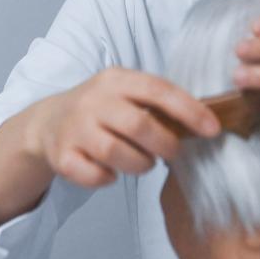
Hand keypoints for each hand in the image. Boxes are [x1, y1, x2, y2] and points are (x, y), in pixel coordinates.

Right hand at [25, 66, 219, 187]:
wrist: (48, 122)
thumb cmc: (101, 109)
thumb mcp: (125, 92)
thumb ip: (156, 102)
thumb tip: (205, 121)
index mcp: (115, 80)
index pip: (158, 90)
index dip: (189, 110)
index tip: (212, 129)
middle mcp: (93, 101)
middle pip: (139, 125)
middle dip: (166, 144)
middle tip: (174, 152)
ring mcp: (75, 128)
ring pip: (116, 153)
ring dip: (141, 164)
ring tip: (145, 163)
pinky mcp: (62, 156)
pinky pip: (95, 175)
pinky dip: (109, 178)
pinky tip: (112, 171)